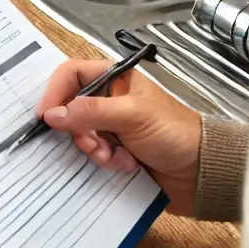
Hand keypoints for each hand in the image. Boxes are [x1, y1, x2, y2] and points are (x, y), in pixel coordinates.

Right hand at [38, 59, 201, 214]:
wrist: (202, 174)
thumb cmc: (173, 132)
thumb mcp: (132, 115)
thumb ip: (91, 112)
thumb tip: (52, 115)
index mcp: (114, 78)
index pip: (72, 74)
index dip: (55, 91)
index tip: (45, 116)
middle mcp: (108, 99)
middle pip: (71, 107)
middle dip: (78, 129)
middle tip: (93, 144)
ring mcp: (111, 126)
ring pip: (80, 134)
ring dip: (93, 148)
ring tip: (114, 157)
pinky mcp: (115, 151)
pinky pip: (93, 155)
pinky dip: (104, 162)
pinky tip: (125, 165)